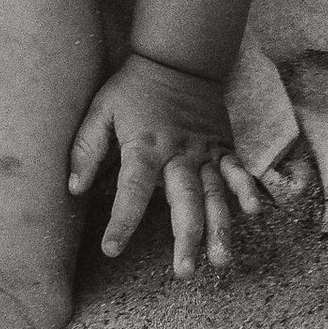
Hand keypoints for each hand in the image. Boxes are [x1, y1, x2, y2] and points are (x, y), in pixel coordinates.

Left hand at [68, 49, 265, 274]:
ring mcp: (204, 150)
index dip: (122, 220)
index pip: (131, 189)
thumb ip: (87, 148)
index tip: (111, 249)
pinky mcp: (222, 145)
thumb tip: (73, 188)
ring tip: (220, 261)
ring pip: (215, 193)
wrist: (177, 57)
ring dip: (219, 227)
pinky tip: (254, 213)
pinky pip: (237, 170)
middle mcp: (178, 153)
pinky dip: (246, 189)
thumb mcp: (102, 109)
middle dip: (186, 237)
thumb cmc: (134, 88)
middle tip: (184, 271)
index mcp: (145, 146)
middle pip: (184, 199)